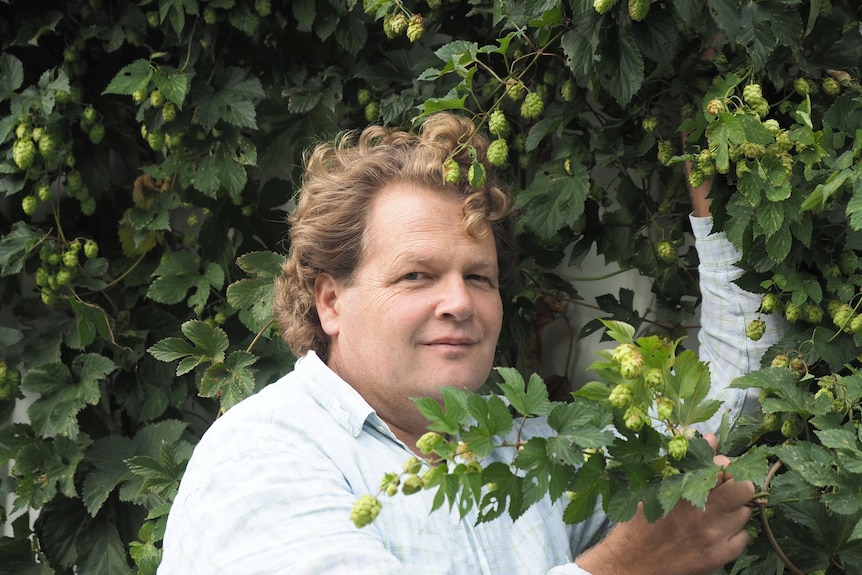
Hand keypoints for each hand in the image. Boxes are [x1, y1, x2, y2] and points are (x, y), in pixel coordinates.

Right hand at [576, 434, 753, 574]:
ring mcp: (713, 537)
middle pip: (745, 490)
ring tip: (718, 511)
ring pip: (745, 514)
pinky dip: (735, 532)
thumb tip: (709, 438)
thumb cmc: (640, 521)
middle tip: (726, 488)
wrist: (633, 562)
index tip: (718, 469)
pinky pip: (743, 538)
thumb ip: (686, 462)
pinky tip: (719, 530)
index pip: (725, 470)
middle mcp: (704, 514)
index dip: (725, 466)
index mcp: (686, 493)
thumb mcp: (656, 487)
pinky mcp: (717, 558)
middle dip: (738, 485)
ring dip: (735, 509)